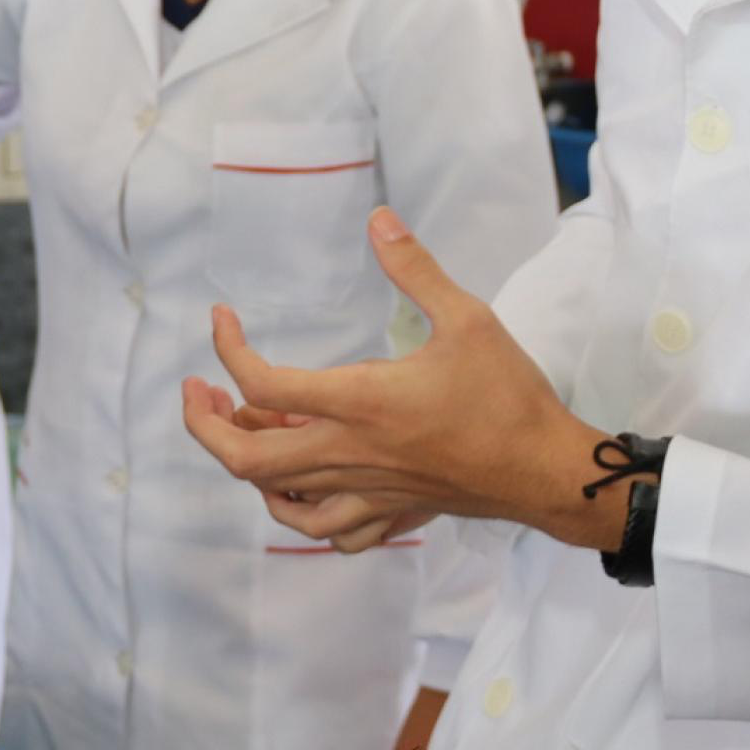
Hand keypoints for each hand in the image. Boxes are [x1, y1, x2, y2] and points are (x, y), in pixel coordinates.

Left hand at [179, 207, 623, 551]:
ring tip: (246, 426)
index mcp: (360, 403)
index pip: (262, 384)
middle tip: (201, 390)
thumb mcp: (467, 319)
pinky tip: (297, 484)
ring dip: (247, 464)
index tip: (223, 318)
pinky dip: (297, 511)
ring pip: (279, 498)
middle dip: (206, 425)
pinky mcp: (390, 514)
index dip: (228, 349)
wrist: (547, 471)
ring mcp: (367, 491)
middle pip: (246, 459)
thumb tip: (379, 219)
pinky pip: (327, 530)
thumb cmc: (508, 397)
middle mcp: (350, 454)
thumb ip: (415, 269)